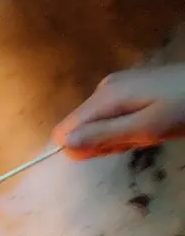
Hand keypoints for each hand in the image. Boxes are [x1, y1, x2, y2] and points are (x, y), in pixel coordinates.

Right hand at [54, 65, 184, 158]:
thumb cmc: (182, 109)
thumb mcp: (145, 128)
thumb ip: (103, 135)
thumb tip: (62, 144)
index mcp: (104, 98)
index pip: (64, 131)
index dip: (81, 149)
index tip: (111, 149)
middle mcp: (103, 89)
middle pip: (80, 128)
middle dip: (102, 143)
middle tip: (134, 141)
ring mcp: (116, 86)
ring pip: (96, 124)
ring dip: (116, 137)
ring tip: (145, 132)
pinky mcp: (128, 87)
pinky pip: (110, 115)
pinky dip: (124, 126)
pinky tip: (146, 123)